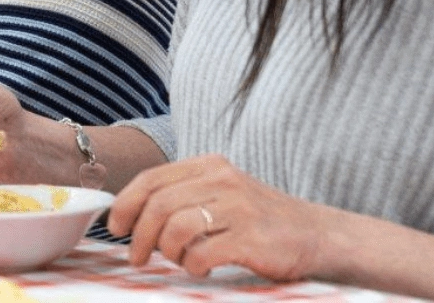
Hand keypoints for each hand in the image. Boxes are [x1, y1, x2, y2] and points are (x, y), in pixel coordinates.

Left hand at [108, 154, 334, 281]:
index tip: (116, 226)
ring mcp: (238, 207)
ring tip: (177, 261)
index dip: (126, 203)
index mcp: (209, 165)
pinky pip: (203, 253)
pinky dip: (193, 265)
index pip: (151, 179)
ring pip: (176, 228)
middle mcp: (221, 180)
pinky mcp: (251, 238)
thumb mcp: (222, 193)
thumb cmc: (259, 219)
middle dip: (139, 234)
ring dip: (167, 251)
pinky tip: (202, 268)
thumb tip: (132, 214)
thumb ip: (184, 195)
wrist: (317, 234)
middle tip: (137, 256)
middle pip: (158, 204)